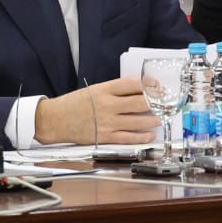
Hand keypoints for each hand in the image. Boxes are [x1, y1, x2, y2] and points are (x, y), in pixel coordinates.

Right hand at [33, 77, 158, 144]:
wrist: (55, 120)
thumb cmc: (74, 103)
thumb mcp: (94, 90)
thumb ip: (114, 91)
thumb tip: (138, 92)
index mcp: (104, 90)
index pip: (133, 84)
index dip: (149, 85)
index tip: (158, 87)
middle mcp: (108, 105)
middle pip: (140, 103)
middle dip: (157, 103)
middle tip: (166, 103)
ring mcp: (107, 122)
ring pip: (138, 121)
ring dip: (154, 120)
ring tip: (161, 118)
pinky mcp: (105, 137)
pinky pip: (129, 138)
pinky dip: (142, 136)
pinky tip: (150, 134)